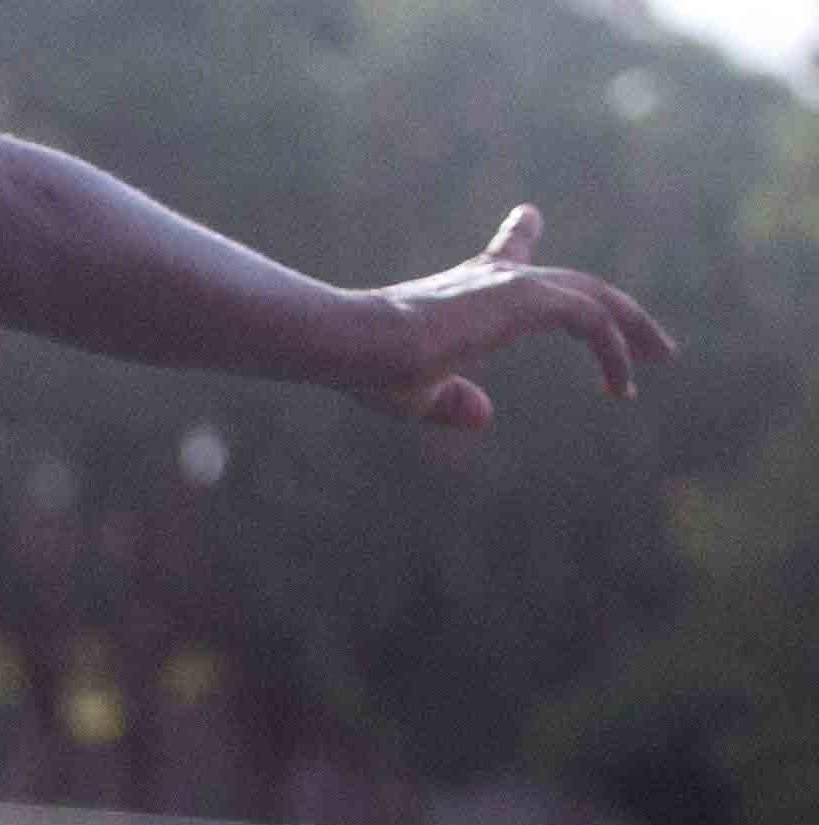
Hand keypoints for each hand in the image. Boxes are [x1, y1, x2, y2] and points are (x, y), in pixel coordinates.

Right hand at [359, 203, 670, 427]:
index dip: (518, 235)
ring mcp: (515, 284)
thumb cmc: (370, 369)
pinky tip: (621, 385)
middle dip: (615, 311)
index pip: (504, 253)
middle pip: (574, 284)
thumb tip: (484, 416)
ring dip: (633, 330)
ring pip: (596, 298)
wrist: (355, 343)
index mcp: (465, 292)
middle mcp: (494, 277)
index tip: (527, 217)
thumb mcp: (417, 394)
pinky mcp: (526, 297)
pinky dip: (614, 351)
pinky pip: (592, 321)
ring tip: (660, 359)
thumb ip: (452, 401)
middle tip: (651, 341)